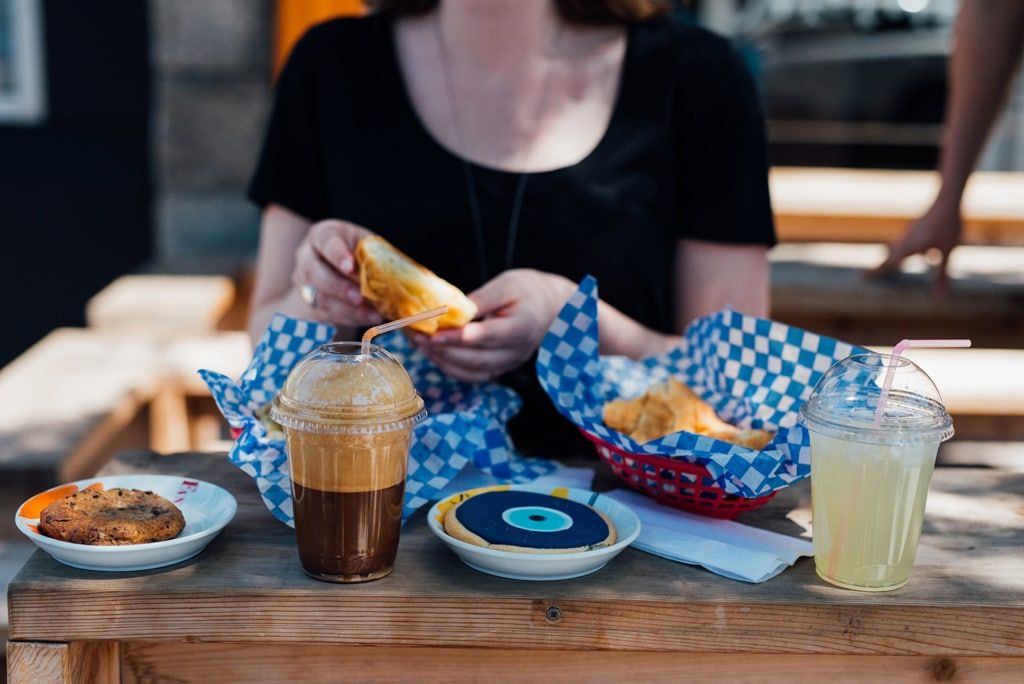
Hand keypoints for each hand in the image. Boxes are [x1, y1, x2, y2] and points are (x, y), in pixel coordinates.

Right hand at [291, 219, 382, 326]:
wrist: (338, 269)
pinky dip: (350, 318)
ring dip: (346, 309)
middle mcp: (307, 257)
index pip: (326, 242)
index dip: (337, 255)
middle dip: (339, 287)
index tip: (350, 267)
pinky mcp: (310, 304)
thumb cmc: (356, 252)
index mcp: (323, 235)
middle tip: (359, 298)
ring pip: (318, 298)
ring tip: (371, 314)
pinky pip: (327, 314)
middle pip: (315, 273)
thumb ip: (377, 256)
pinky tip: (369, 318)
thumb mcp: (367, 246)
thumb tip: (402, 274)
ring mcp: (304, 282)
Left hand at [413, 269, 575, 382]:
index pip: (486, 336)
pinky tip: (433, 353)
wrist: (552, 308)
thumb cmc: (528, 291)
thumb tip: (452, 310)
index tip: (433, 334)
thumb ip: (481, 300)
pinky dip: (450, 367)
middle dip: (442, 350)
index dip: (458, 338)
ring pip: (471, 371)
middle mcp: (515, 352)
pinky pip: (472, 375)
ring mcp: (508, 364)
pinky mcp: (500, 369)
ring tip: (419, 343)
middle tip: (416, 336)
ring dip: (442, 360)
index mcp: (521, 328)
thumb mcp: (507, 285)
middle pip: (475, 359)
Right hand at [867, 198, 961, 294]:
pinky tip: (926, 254)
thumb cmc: (949, 226)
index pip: (889, 264)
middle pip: (889, 257)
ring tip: (891, 266)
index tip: (859, 277)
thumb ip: (942, 275)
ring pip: (897, 249)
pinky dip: (906, 252)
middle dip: (881, 267)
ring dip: (894, 259)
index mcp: (910, 248)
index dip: (875, 272)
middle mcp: (906, 241)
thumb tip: (939, 296)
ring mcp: (910, 233)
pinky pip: (907, 243)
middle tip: (867, 275)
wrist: (948, 200)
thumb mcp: (948, 252)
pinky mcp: (916, 228)